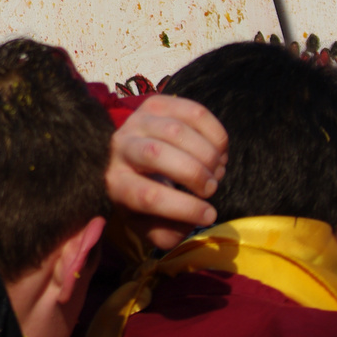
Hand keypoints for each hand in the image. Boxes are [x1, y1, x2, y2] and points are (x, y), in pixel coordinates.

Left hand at [108, 95, 227, 249]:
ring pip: (175, 131)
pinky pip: (193, 111)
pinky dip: (215, 134)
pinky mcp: (156, 103)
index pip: (147, 196)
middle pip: (157, 155)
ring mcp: (137, 121)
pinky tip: (220, 152)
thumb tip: (191, 222)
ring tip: (217, 171)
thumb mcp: (149, 223)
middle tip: (211, 188)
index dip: (184, 208)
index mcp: (117, 183)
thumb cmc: (144, 195)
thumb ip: (167, 233)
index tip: (209, 215)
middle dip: (194, 174)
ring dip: (207, 154)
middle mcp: (120, 147)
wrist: (128, 157)